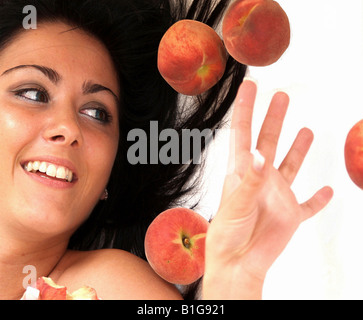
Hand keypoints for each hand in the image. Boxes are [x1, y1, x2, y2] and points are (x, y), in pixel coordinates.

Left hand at [202, 79, 332, 298]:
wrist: (239, 262)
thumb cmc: (228, 234)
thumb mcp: (237, 205)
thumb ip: (251, 181)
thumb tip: (260, 155)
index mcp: (242, 171)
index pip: (243, 133)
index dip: (246, 108)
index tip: (249, 86)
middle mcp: (260, 178)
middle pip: (268, 140)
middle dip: (274, 117)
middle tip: (281, 96)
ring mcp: (276, 195)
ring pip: (290, 165)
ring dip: (298, 148)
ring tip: (306, 130)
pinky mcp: (290, 214)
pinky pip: (308, 205)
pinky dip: (318, 199)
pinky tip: (327, 191)